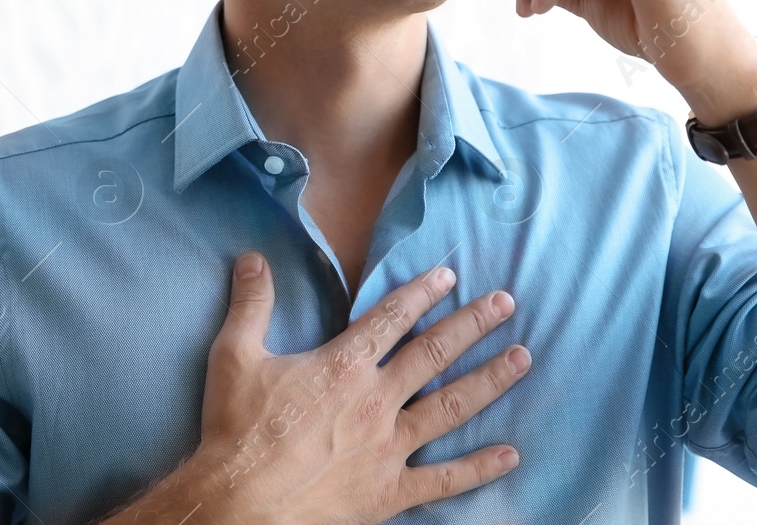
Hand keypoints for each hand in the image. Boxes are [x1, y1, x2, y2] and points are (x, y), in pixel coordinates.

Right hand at [192, 252, 529, 524]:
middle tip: (506, 302)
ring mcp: (388, 448)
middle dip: (473, 324)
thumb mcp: (234, 357)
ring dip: (489, 381)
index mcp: (342, 365)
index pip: (392, 318)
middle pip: (435, 353)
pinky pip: (443, 479)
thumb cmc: (235, 433)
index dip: (422, 293)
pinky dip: (478, 469)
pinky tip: (510, 455)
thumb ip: (251, 304)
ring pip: (450, 407)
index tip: (450, 276)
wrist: (239, 506)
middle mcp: (375, 400)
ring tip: (522, 358)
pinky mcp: (390, 492)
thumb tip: (252, 257)